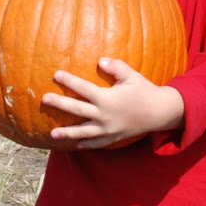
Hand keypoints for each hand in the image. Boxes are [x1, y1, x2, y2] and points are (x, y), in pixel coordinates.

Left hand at [41, 57, 183, 149]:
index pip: (83, 88)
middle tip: (45, 99)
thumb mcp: (132, 76)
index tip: (56, 74)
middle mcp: (104, 116)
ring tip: (52, 134)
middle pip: (77, 110)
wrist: (159, 113)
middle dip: (60, 104)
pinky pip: (96, 143)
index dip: (69, 81)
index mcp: (107, 98)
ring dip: (67, 133)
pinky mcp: (113, 138)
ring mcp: (108, 129)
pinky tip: (75, 144)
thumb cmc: (144, 91)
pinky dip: (85, 144)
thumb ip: (116, 67)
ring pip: (83, 132)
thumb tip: (100, 61)